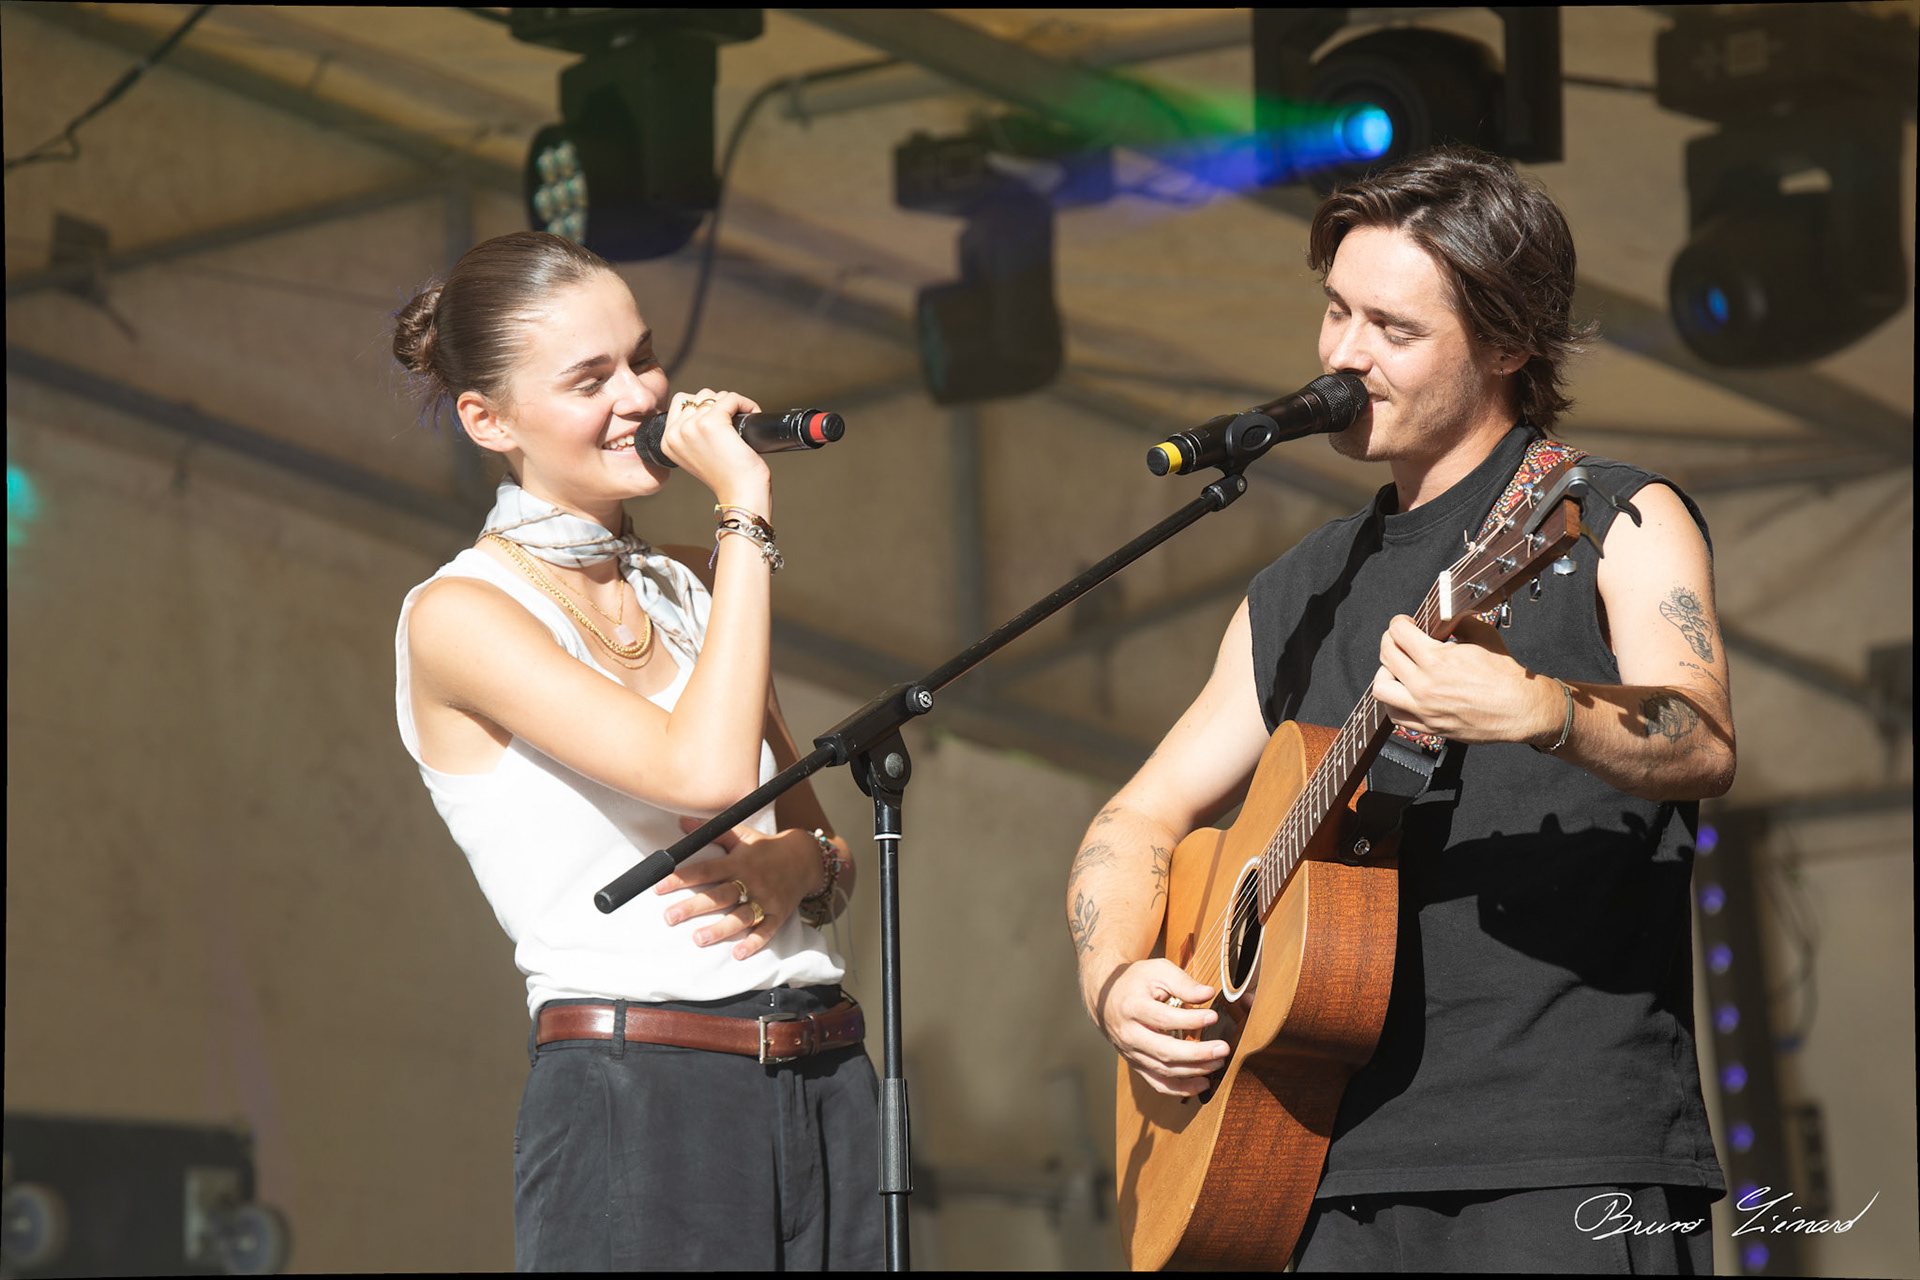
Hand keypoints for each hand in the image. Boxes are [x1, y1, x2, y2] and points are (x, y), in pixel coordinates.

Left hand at [653, 817, 818, 959]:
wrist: (806, 858)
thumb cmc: (766, 848)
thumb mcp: (742, 835)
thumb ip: (713, 831)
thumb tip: (682, 821)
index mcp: (739, 862)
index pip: (706, 869)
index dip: (682, 877)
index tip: (659, 886)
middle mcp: (751, 881)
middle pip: (719, 895)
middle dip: (694, 907)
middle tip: (669, 917)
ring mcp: (766, 899)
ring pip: (741, 916)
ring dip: (720, 929)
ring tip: (698, 938)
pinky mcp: (779, 914)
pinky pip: (766, 931)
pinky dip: (754, 943)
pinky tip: (738, 953)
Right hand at [660, 388, 768, 511]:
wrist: (741, 494)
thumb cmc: (727, 477)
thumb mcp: (697, 454)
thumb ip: (691, 434)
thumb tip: (705, 406)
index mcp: (667, 441)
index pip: (681, 402)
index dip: (704, 406)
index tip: (721, 422)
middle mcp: (675, 433)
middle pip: (698, 396)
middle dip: (719, 404)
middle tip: (734, 422)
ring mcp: (691, 427)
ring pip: (713, 395)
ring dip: (732, 403)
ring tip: (743, 419)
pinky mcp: (712, 423)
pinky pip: (730, 398)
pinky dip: (745, 403)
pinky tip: (752, 414)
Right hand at [1094, 958, 1230, 1096]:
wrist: (1104, 996)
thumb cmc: (1135, 981)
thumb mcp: (1157, 971)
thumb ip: (1183, 982)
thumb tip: (1208, 994)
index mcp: (1132, 1007)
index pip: (1162, 1018)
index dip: (1189, 1020)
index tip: (1213, 1016)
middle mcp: (1128, 1034)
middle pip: (1164, 1050)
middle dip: (1197, 1053)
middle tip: (1223, 1049)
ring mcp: (1131, 1053)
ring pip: (1163, 1070)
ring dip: (1194, 1070)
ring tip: (1218, 1062)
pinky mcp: (1136, 1064)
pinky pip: (1158, 1083)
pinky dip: (1181, 1089)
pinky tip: (1202, 1083)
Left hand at [1372, 614, 1558, 744]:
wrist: (1521, 709)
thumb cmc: (1506, 677)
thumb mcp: (1483, 635)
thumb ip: (1457, 621)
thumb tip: (1443, 615)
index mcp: (1437, 660)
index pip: (1398, 633)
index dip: (1400, 622)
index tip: (1405, 623)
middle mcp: (1425, 686)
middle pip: (1386, 655)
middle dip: (1391, 641)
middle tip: (1400, 640)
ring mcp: (1424, 709)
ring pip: (1381, 688)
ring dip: (1385, 672)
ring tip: (1397, 668)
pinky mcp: (1428, 726)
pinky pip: (1394, 715)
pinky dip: (1393, 701)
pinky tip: (1403, 692)